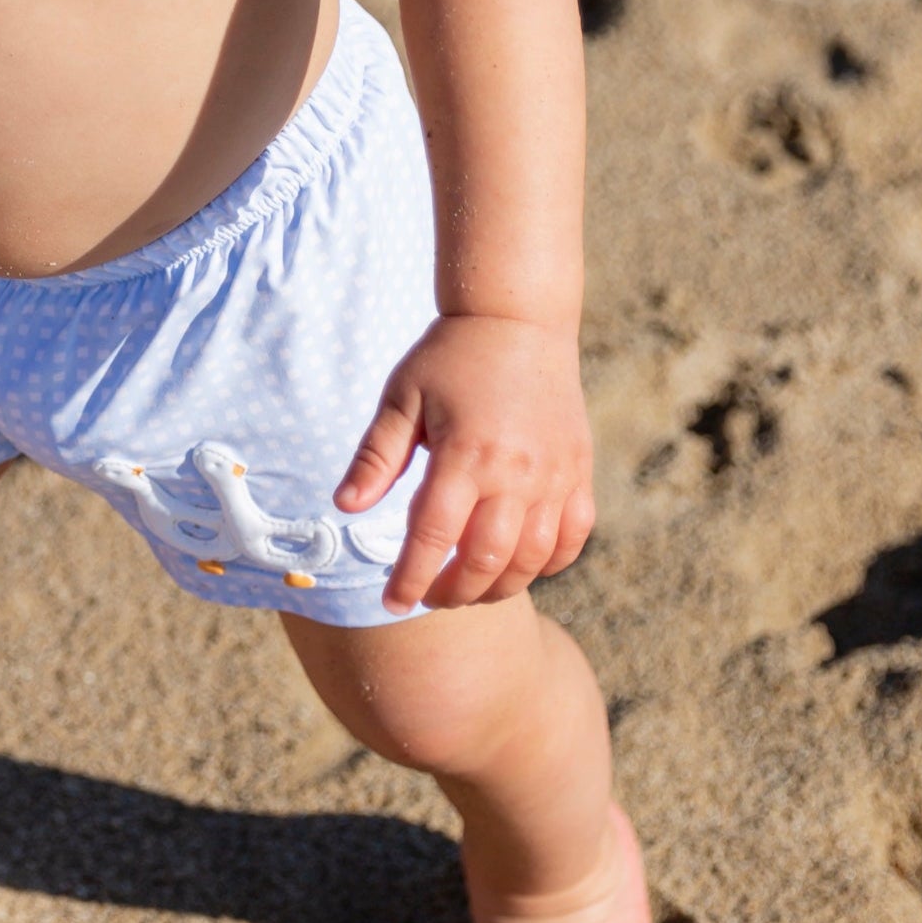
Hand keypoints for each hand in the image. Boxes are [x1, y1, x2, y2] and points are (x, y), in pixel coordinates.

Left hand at [334, 313, 594, 613]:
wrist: (519, 320)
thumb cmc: (449, 357)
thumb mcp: (401, 397)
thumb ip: (375, 457)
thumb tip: (343, 508)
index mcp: (465, 454)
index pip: (434, 537)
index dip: (411, 578)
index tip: (392, 603)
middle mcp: (517, 472)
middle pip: (485, 562)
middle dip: (452, 593)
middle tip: (428, 598)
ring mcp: (555, 476)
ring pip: (532, 559)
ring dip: (496, 586)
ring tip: (466, 588)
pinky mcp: (578, 471)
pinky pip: (572, 537)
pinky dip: (547, 563)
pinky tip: (518, 566)